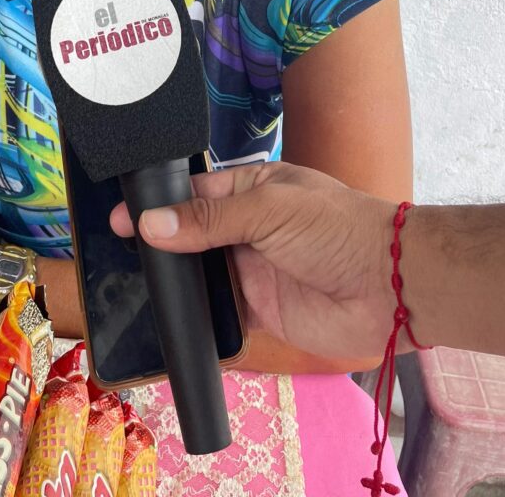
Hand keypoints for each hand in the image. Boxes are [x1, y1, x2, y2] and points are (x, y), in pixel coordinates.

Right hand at [110, 163, 398, 359]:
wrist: (390, 288)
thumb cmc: (336, 229)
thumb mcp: (270, 209)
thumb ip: (209, 218)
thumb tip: (150, 225)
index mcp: (253, 188)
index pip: (195, 192)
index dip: (158, 204)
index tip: (120, 218)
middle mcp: (248, 226)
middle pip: (192, 232)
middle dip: (159, 242)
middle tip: (114, 255)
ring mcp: (252, 268)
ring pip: (200, 273)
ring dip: (174, 279)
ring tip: (128, 286)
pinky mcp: (259, 310)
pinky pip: (217, 313)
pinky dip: (194, 315)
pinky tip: (164, 317)